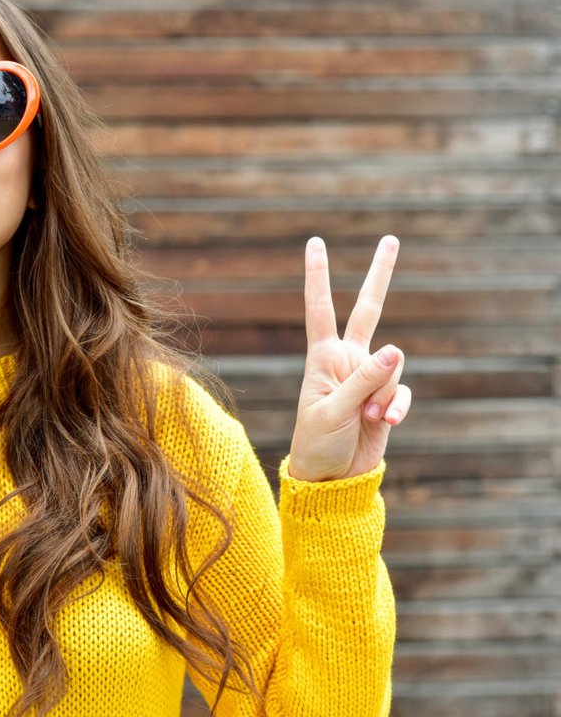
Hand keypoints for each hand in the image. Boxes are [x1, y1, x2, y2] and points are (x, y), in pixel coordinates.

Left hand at [288, 236, 411, 481]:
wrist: (330, 478)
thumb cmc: (317, 443)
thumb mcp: (334, 412)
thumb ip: (364, 381)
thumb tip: (396, 349)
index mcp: (322, 357)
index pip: (320, 308)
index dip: (319, 276)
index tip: (315, 242)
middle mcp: (346, 360)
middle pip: (368, 310)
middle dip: (380, 276)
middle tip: (391, 238)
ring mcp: (369, 378)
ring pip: (393, 367)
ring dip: (384, 395)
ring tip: (367, 418)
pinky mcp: (386, 398)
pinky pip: (402, 393)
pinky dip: (396, 407)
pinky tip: (384, 423)